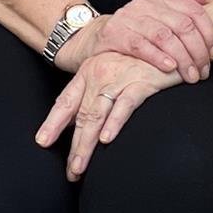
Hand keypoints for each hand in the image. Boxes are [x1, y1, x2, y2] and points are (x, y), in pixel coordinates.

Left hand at [35, 52, 178, 179]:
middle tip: (70, 171)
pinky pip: (125, 105)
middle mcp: (100, 73)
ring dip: (87, 144)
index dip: (53, 122)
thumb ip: (93, 95)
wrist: (169, 42)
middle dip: (74, 146)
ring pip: (97, 114)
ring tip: (80, 167)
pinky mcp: (142, 81)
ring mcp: (120, 77)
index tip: (42, 142)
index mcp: (88, 72)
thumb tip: (74, 123)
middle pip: (81, 115)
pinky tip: (106, 139)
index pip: (66, 101)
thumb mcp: (111, 72)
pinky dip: (115, 122)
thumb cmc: (140, 62)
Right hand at [90, 0, 212, 81]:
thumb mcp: (158, 13)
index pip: (193, 11)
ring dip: (182, 58)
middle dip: (197, 51)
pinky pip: (141, 46)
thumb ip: (182, 4)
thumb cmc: (134, 29)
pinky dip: (158, 57)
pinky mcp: (115, 34)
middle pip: (182, 25)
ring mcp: (129, 17)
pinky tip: (169, 68)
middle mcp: (146, 3)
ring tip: (190, 75)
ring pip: (164, 36)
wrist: (96, 36)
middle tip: (203, 70)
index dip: (208, 33)